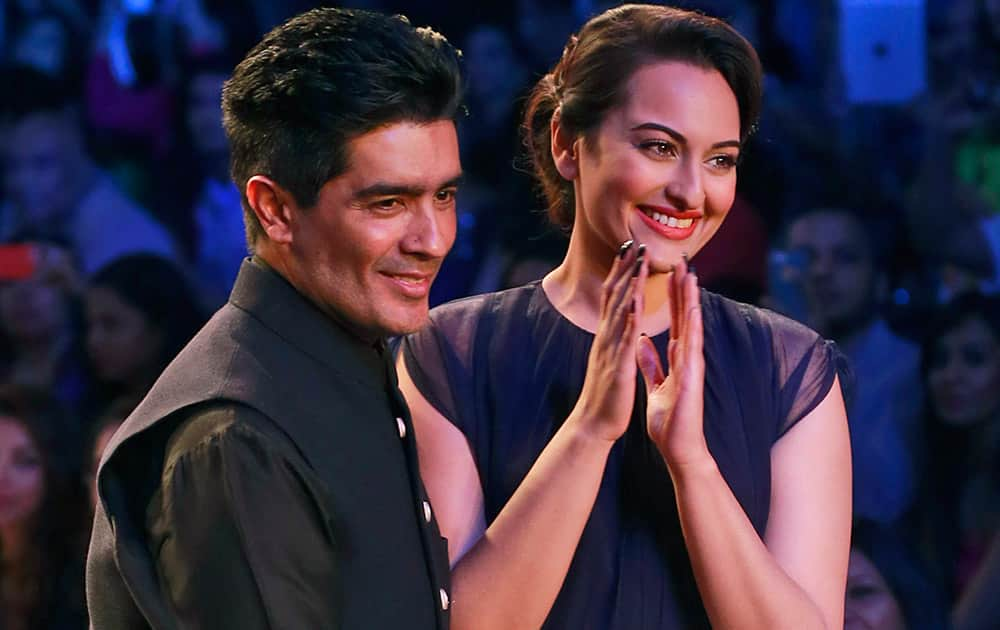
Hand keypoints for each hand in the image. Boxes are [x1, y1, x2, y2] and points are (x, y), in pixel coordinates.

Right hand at [572, 241, 647, 442]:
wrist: (593, 423)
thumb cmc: (604, 396)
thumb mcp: (608, 362)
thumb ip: (612, 342)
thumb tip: (616, 326)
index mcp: (607, 338)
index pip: (612, 299)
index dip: (619, 274)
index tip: (628, 251)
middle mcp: (605, 338)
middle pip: (614, 296)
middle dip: (624, 269)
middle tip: (633, 242)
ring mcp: (610, 350)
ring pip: (620, 310)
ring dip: (630, 284)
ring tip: (639, 261)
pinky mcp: (618, 365)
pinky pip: (625, 337)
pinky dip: (631, 316)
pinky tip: (638, 299)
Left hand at [636, 257, 710, 469]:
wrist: (678, 446)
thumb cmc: (670, 419)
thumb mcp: (656, 384)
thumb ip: (651, 362)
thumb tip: (643, 341)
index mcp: (678, 357)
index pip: (677, 319)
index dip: (674, 296)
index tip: (672, 271)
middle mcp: (688, 356)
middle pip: (687, 316)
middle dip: (685, 288)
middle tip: (684, 260)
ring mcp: (693, 365)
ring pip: (693, 326)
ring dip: (692, 301)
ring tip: (691, 275)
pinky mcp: (692, 378)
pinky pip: (692, 348)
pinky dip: (693, 328)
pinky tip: (694, 310)